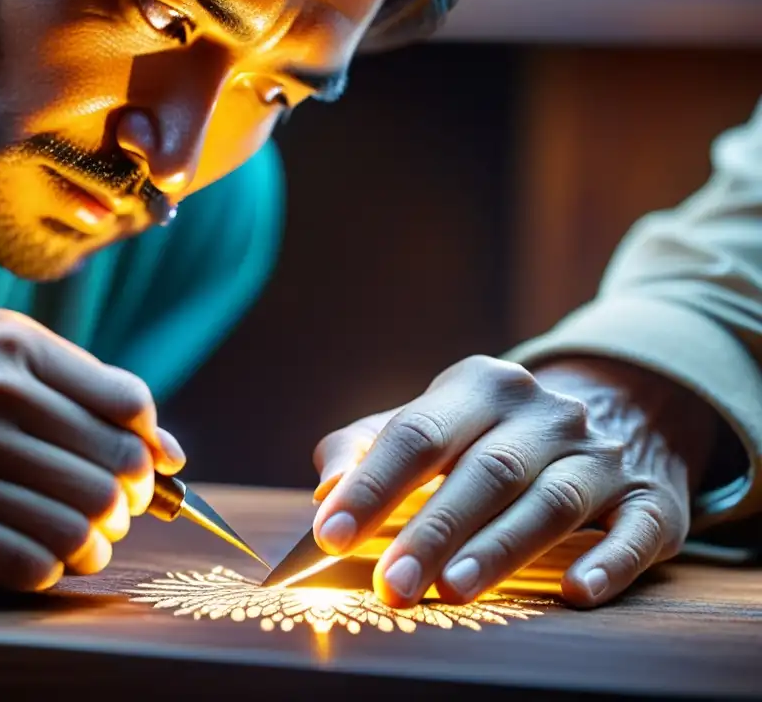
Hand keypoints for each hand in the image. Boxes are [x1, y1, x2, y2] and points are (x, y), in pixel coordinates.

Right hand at [0, 309, 184, 590]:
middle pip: (114, 467)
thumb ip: (80, 393)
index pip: (128, 403)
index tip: (145, 469)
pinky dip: (50, 569)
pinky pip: (31, 560)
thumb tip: (172, 456)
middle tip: (112, 511)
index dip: (149, 446)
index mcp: (10, 345)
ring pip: (80, 521)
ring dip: (94, 543)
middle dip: (126, 500)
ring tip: (83, 542)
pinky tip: (40, 560)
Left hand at [312, 355, 716, 608]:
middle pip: (483, 472)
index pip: (418, 434)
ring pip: (550, 502)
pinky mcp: (651, 498)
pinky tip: (576, 592)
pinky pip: (635, 530)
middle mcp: (545, 413)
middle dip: (432, 530)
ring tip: (454, 589)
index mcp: (482, 386)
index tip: (331, 534)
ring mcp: (600, 454)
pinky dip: (608, 561)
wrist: (619, 406)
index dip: (372, 485)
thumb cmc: (493, 430)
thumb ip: (368, 447)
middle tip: (392, 584)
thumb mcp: (433, 418)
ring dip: (500, 548)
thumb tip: (326, 489)